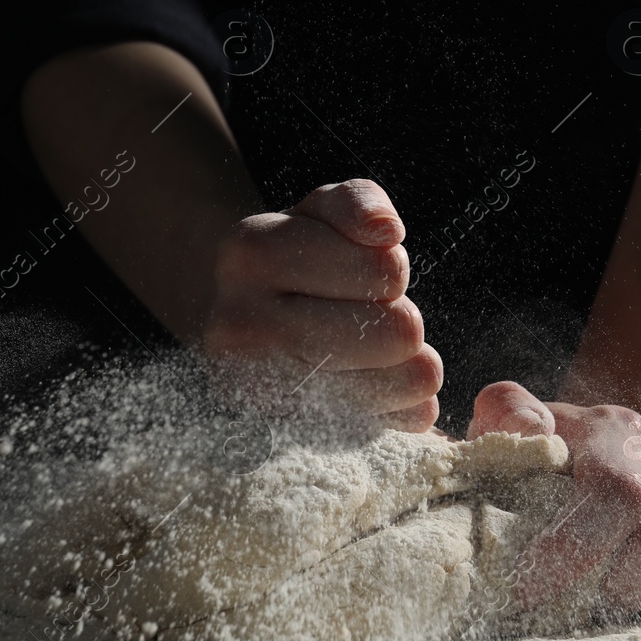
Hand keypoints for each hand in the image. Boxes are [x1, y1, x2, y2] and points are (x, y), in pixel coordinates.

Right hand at [203, 179, 440, 430]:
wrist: (236, 327)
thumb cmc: (298, 263)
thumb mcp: (322, 215)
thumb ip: (358, 204)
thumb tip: (384, 231)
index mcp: (252, 251)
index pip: (384, 269)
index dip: (392, 270)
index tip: (366, 272)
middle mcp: (239, 323)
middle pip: (396, 332)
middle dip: (402, 323)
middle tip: (373, 320)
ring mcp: (250, 389)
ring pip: (392, 387)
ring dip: (404, 373)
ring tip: (374, 357)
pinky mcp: (274, 437)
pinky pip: (373, 430)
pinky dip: (389, 412)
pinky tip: (367, 393)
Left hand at [467, 381, 640, 613]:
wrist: (616, 452)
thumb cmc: (551, 455)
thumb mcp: (516, 421)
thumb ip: (508, 411)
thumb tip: (530, 429)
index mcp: (619, 432)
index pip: (615, 492)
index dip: (573, 549)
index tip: (529, 590)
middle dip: (616, 591)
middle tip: (575, 607)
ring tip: (607, 598)